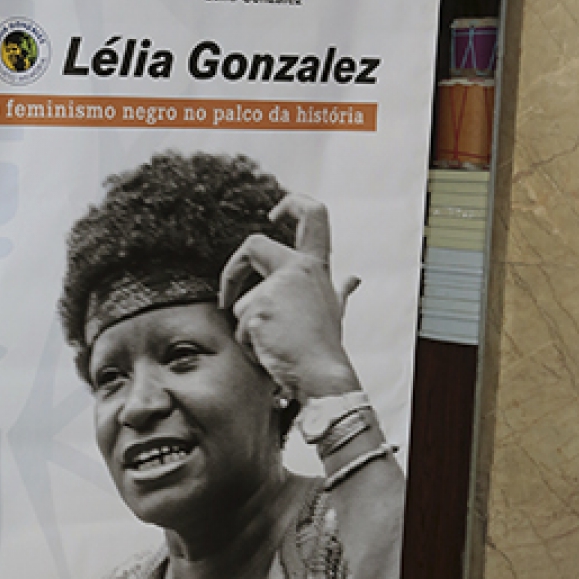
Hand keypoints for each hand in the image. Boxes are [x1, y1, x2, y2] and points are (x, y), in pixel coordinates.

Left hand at [219, 194, 360, 401]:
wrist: (322, 374)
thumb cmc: (325, 345)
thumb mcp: (335, 310)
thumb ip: (340, 291)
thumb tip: (353, 279)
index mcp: (316, 266)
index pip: (314, 215)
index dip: (293, 204)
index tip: (275, 214)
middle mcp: (298, 268)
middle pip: (253, 244)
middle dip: (232, 271)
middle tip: (225, 295)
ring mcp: (278, 286)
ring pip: (241, 301)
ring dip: (248, 327)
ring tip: (275, 343)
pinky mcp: (260, 306)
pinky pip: (239, 325)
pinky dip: (247, 343)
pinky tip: (269, 350)